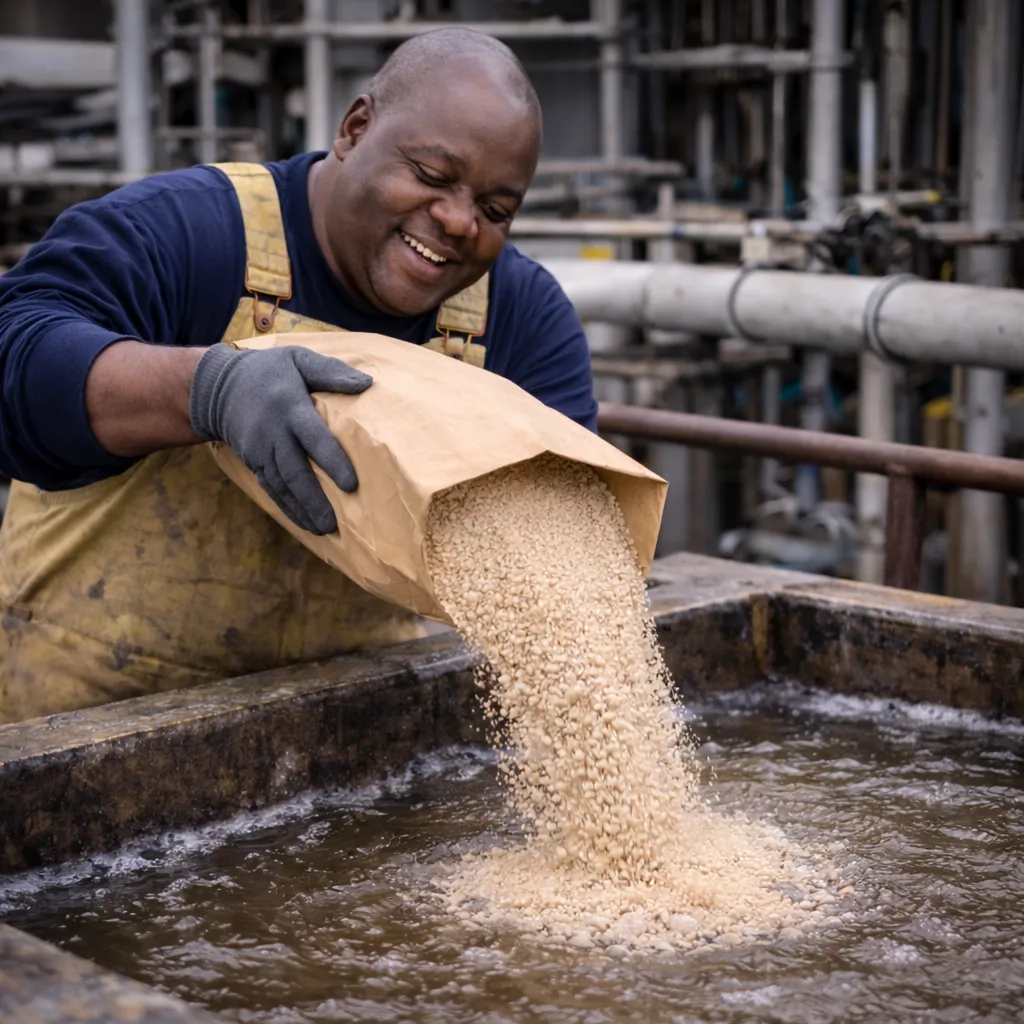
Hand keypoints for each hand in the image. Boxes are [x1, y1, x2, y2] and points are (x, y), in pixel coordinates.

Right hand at [189, 344, 370, 534]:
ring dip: (302, 510)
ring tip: (324, 530)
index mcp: (290, 407)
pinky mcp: (253, 462)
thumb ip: (331, 372)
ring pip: (282, 485)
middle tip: (333, 524)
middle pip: (295, 471)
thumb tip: (367, 384)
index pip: (314, 438)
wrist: (219, 385)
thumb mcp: (298, 359)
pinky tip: (304, 524)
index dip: (332, 462)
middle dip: (314, 500)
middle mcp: (273, 433)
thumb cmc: (270, 370)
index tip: (351, 485)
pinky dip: (287, 508)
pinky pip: (271, 489)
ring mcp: (260, 450)